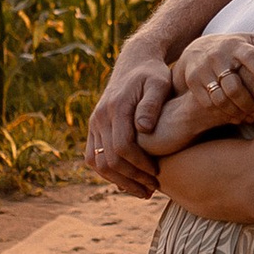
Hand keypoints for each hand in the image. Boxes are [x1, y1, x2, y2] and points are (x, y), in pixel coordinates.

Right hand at [86, 48, 171, 195]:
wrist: (135, 62)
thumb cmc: (153, 74)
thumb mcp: (159, 83)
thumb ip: (153, 103)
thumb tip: (144, 128)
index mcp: (116, 108)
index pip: (122, 147)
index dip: (139, 164)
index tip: (157, 172)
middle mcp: (100, 117)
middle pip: (108, 159)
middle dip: (131, 178)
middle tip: (152, 189)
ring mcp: (94, 123)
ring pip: (98, 162)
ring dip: (119, 181)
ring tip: (142, 191)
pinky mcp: (94, 127)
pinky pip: (93, 157)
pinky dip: (108, 173)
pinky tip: (127, 181)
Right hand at [170, 32, 253, 116]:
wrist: (197, 50)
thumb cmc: (232, 49)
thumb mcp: (247, 41)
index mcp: (236, 45)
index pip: (250, 56)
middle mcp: (217, 55)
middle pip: (234, 86)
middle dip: (248, 103)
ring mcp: (203, 69)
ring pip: (221, 98)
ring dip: (236, 112)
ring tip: (247, 117)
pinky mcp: (193, 81)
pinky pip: (209, 103)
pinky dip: (223, 113)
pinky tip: (234, 117)